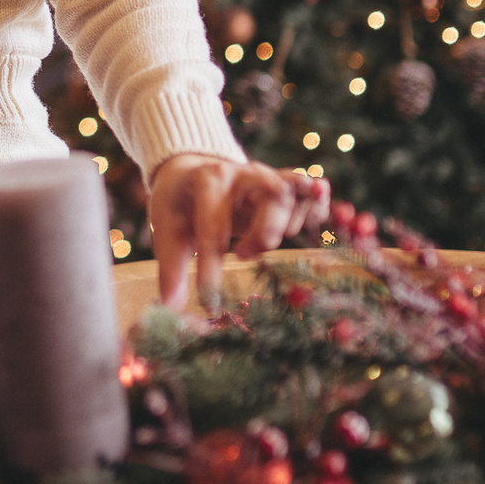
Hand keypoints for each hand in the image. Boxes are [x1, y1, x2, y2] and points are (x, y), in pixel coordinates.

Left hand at [148, 153, 329, 309]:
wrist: (191, 174)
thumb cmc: (180, 207)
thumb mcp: (167, 232)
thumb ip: (171, 270)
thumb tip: (170, 310)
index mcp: (208, 179)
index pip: (214, 223)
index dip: (212, 266)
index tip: (209, 302)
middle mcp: (244, 173)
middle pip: (274, 195)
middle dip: (265, 231)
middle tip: (242, 255)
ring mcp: (269, 176)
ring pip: (295, 195)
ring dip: (287, 226)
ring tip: (262, 243)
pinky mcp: (286, 184)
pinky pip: (314, 191)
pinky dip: (317, 209)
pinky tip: (308, 227)